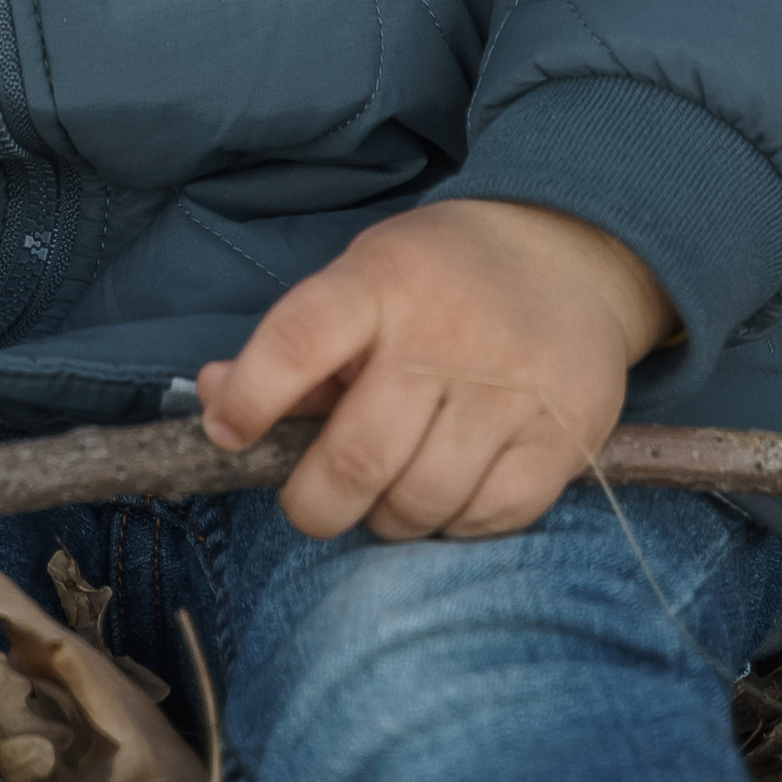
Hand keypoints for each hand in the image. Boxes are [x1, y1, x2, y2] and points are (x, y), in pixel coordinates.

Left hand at [195, 199, 673, 540]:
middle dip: (314, 504)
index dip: (249, 398)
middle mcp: (446, 335)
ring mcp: (510, 390)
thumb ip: (293, 347)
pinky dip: (455, 525)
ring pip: (419, 504)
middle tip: (314, 501)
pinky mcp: (562, 436)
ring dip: (387, 518)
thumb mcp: (362, 280)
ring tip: (389, 491)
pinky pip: (487, 519)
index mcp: (383, 282)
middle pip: (357, 459)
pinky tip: (451, 491)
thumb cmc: (440, 278)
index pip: (297, 341)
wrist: (568, 257)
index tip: (228, 432)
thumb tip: (212, 399)